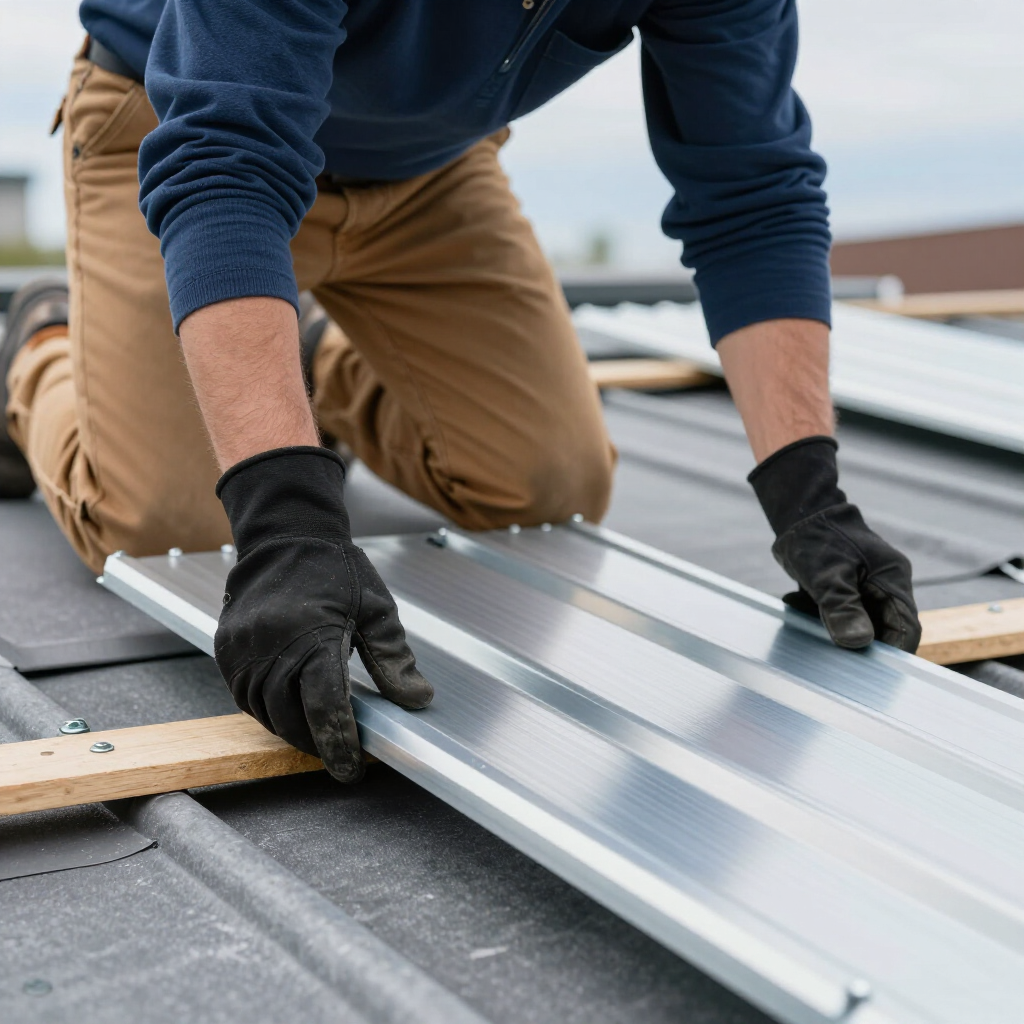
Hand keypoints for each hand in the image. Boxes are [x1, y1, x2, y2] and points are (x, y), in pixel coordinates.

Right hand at [214, 446, 432, 780]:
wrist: (286, 536)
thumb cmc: (335, 570)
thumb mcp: (377, 608)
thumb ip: (394, 658)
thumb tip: (416, 699)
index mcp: (314, 634)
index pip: (324, 705)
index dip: (338, 743)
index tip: (350, 767)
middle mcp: (271, 644)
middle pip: (291, 716)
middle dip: (316, 742)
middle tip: (339, 752)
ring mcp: (243, 648)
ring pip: (263, 712)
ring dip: (290, 729)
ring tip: (317, 734)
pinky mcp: (226, 648)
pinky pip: (243, 695)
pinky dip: (267, 710)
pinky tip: (288, 709)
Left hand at [749, 436, 920, 651]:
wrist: (800, 514)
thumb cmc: (817, 538)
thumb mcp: (827, 576)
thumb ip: (842, 608)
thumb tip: (857, 643)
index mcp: (892, 579)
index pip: (907, 627)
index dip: (894, 651)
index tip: (873, 669)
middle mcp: (886, 585)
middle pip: (886, 628)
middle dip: (862, 642)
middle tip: (836, 655)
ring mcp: (869, 587)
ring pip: (864, 623)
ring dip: (839, 628)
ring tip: (811, 618)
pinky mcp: (851, 589)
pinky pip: (845, 613)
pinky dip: (826, 616)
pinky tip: (800, 606)